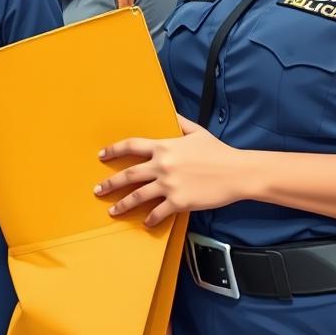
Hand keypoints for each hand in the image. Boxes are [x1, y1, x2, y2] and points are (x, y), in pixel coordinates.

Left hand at [95, 115, 245, 225]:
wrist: (237, 172)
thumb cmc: (218, 151)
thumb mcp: (196, 131)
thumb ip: (179, 122)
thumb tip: (170, 112)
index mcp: (164, 146)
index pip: (131, 146)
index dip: (113, 150)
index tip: (101, 155)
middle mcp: (162, 165)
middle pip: (128, 174)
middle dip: (110, 183)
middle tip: (98, 190)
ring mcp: (169, 184)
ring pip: (138, 196)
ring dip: (122, 205)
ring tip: (112, 211)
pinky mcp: (179, 202)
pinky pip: (159, 212)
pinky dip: (150, 219)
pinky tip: (145, 222)